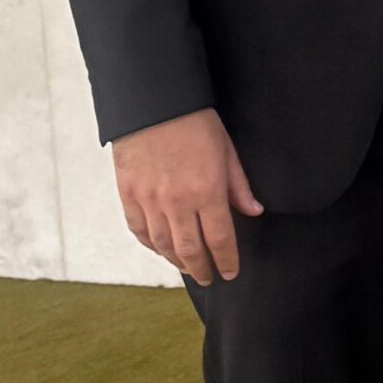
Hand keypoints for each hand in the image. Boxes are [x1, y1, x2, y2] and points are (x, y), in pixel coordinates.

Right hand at [112, 107, 262, 283]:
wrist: (153, 104)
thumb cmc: (195, 123)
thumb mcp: (227, 151)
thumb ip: (239, 186)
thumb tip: (255, 212)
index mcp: (207, 192)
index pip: (220, 240)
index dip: (226, 261)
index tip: (230, 273)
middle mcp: (177, 203)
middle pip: (190, 250)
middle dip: (201, 269)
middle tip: (208, 278)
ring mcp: (149, 200)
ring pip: (162, 245)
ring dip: (176, 261)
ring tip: (187, 267)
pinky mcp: (128, 194)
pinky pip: (138, 230)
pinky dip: (150, 244)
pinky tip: (159, 248)